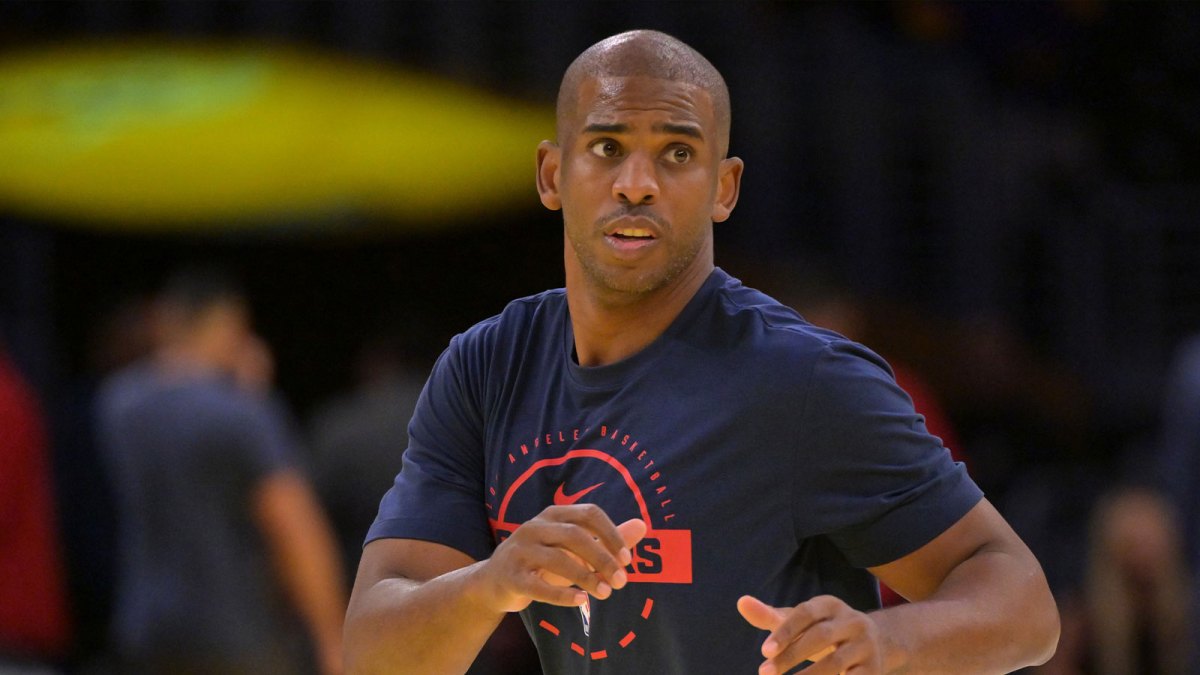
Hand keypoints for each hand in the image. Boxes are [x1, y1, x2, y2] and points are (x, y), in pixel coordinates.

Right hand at [474, 504, 645, 612]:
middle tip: (621, 581)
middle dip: (603, 559)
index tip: (627, 559)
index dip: (611, 534)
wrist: (494, 582)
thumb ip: (605, 539)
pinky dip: (562, 594)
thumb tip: (643, 526)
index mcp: (553, 514)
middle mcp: (535, 526)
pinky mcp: (511, 576)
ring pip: (559, 559)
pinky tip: (581, 601)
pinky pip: (539, 586)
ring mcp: (520, 551)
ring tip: (605, 593)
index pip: (589, 513)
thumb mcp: (573, 549)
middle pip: (576, 535)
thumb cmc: (541, 562)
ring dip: (587, 577)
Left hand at [737, 594, 883, 674]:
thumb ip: (770, 616)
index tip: (764, 651)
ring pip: (835, 664)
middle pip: (820, 637)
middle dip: (791, 656)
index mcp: (830, 605)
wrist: (876, 643)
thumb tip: (741, 602)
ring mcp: (866, 646)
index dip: (785, 631)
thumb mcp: (799, 622)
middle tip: (765, 673)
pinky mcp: (874, 670)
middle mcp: (852, 621)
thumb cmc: (824, 632)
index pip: (806, 614)